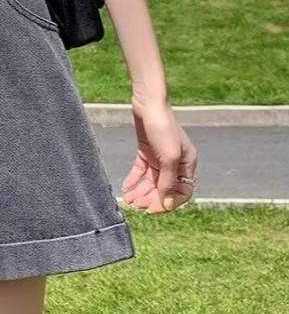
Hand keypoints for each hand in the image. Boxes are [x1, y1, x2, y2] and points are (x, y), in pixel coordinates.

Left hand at [122, 94, 198, 213]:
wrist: (148, 104)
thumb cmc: (163, 128)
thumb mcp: (169, 158)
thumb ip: (167, 182)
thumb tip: (167, 205)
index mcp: (187, 164)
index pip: (182, 192)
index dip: (168, 202)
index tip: (153, 209)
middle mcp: (175, 163)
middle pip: (164, 188)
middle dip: (151, 198)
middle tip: (136, 205)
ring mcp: (160, 157)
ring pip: (151, 181)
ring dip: (141, 191)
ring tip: (129, 199)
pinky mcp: (146, 151)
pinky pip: (140, 171)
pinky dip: (134, 179)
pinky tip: (126, 187)